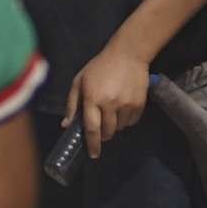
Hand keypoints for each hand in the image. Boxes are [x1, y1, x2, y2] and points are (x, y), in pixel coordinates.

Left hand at [68, 48, 150, 164]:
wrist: (128, 53)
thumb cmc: (100, 66)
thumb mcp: (80, 81)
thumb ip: (72, 103)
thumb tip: (66, 124)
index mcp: (93, 99)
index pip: (91, 129)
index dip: (92, 144)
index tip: (92, 154)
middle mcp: (110, 104)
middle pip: (107, 132)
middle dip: (103, 134)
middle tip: (101, 125)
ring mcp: (126, 104)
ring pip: (120, 128)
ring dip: (114, 125)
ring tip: (112, 112)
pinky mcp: (139, 103)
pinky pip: (132, 121)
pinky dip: (126, 120)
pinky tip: (123, 107)